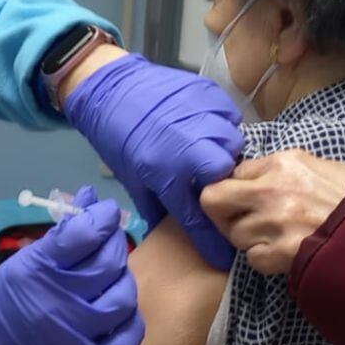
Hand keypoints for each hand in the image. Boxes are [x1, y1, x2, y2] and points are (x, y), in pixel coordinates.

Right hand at [0, 186, 144, 344]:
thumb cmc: (10, 297)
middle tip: (110, 238)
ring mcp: (75, 335)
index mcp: (38, 269)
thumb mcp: (28, 258)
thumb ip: (63, 231)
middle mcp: (58, 301)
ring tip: (113, 274)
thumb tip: (91, 197)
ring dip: (123, 279)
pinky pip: (127, 338)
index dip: (102, 215)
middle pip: (107, 263)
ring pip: (122, 297)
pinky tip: (119, 309)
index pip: (83, 234)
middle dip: (114, 241)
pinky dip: (131, 319)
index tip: (106, 210)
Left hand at [64, 53, 243, 269]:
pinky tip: (208, 127)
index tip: (223, 256)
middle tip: (209, 179)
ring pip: (233, 142)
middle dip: (221, 180)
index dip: (212, 241)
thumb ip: (158, 208)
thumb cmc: (118, 138)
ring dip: (223, 150)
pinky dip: (223, 124)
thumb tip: (176, 231)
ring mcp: (202, 115)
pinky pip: (230, 115)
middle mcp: (189, 146)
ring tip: (208, 150)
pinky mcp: (208, 93)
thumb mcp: (133, 180)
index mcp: (166, 172)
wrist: (112, 88)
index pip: (198, 216)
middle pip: (226, 173)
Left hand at [200, 149, 344, 274]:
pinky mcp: (281, 252)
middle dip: (222, 213)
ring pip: (235, 234)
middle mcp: (272, 189)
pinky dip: (265, 259)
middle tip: (240, 220)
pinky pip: (253, 259)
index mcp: (281, 163)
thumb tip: (246, 178)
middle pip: (213, 201)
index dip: (233, 189)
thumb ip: (277, 171)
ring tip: (279, 237)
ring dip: (250, 239)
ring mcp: (275, 222)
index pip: (230, 173)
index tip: (240, 199)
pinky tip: (287, 252)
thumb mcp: (315, 167)